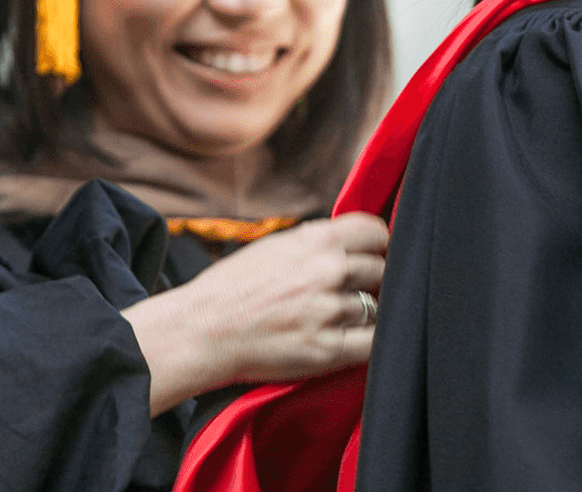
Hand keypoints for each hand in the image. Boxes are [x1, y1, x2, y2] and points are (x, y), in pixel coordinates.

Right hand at [122, 212, 388, 414]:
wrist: (202, 331)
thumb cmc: (231, 288)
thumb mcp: (273, 247)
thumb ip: (314, 243)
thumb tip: (351, 244)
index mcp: (312, 241)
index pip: (374, 231)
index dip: (377, 244)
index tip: (372, 254)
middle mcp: (325, 271)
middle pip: (379, 270)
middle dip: (370, 281)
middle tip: (350, 292)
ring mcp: (327, 311)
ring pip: (376, 307)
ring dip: (363, 313)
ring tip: (335, 318)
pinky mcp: (326, 350)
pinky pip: (372, 343)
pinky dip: (367, 341)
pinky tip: (349, 338)